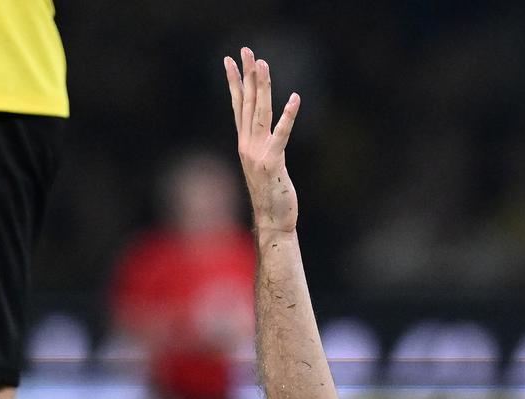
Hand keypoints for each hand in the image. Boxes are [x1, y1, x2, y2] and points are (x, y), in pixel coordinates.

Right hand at [224, 47, 300, 235]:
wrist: (272, 221)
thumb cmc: (272, 196)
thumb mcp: (265, 166)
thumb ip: (264, 148)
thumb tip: (266, 136)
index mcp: (244, 143)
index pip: (238, 106)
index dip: (234, 82)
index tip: (229, 61)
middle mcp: (247, 144)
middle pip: (248, 103)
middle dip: (247, 75)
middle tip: (246, 51)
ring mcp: (258, 152)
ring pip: (260, 112)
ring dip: (262, 87)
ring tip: (263, 64)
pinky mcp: (273, 162)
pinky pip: (281, 134)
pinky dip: (288, 115)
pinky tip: (295, 98)